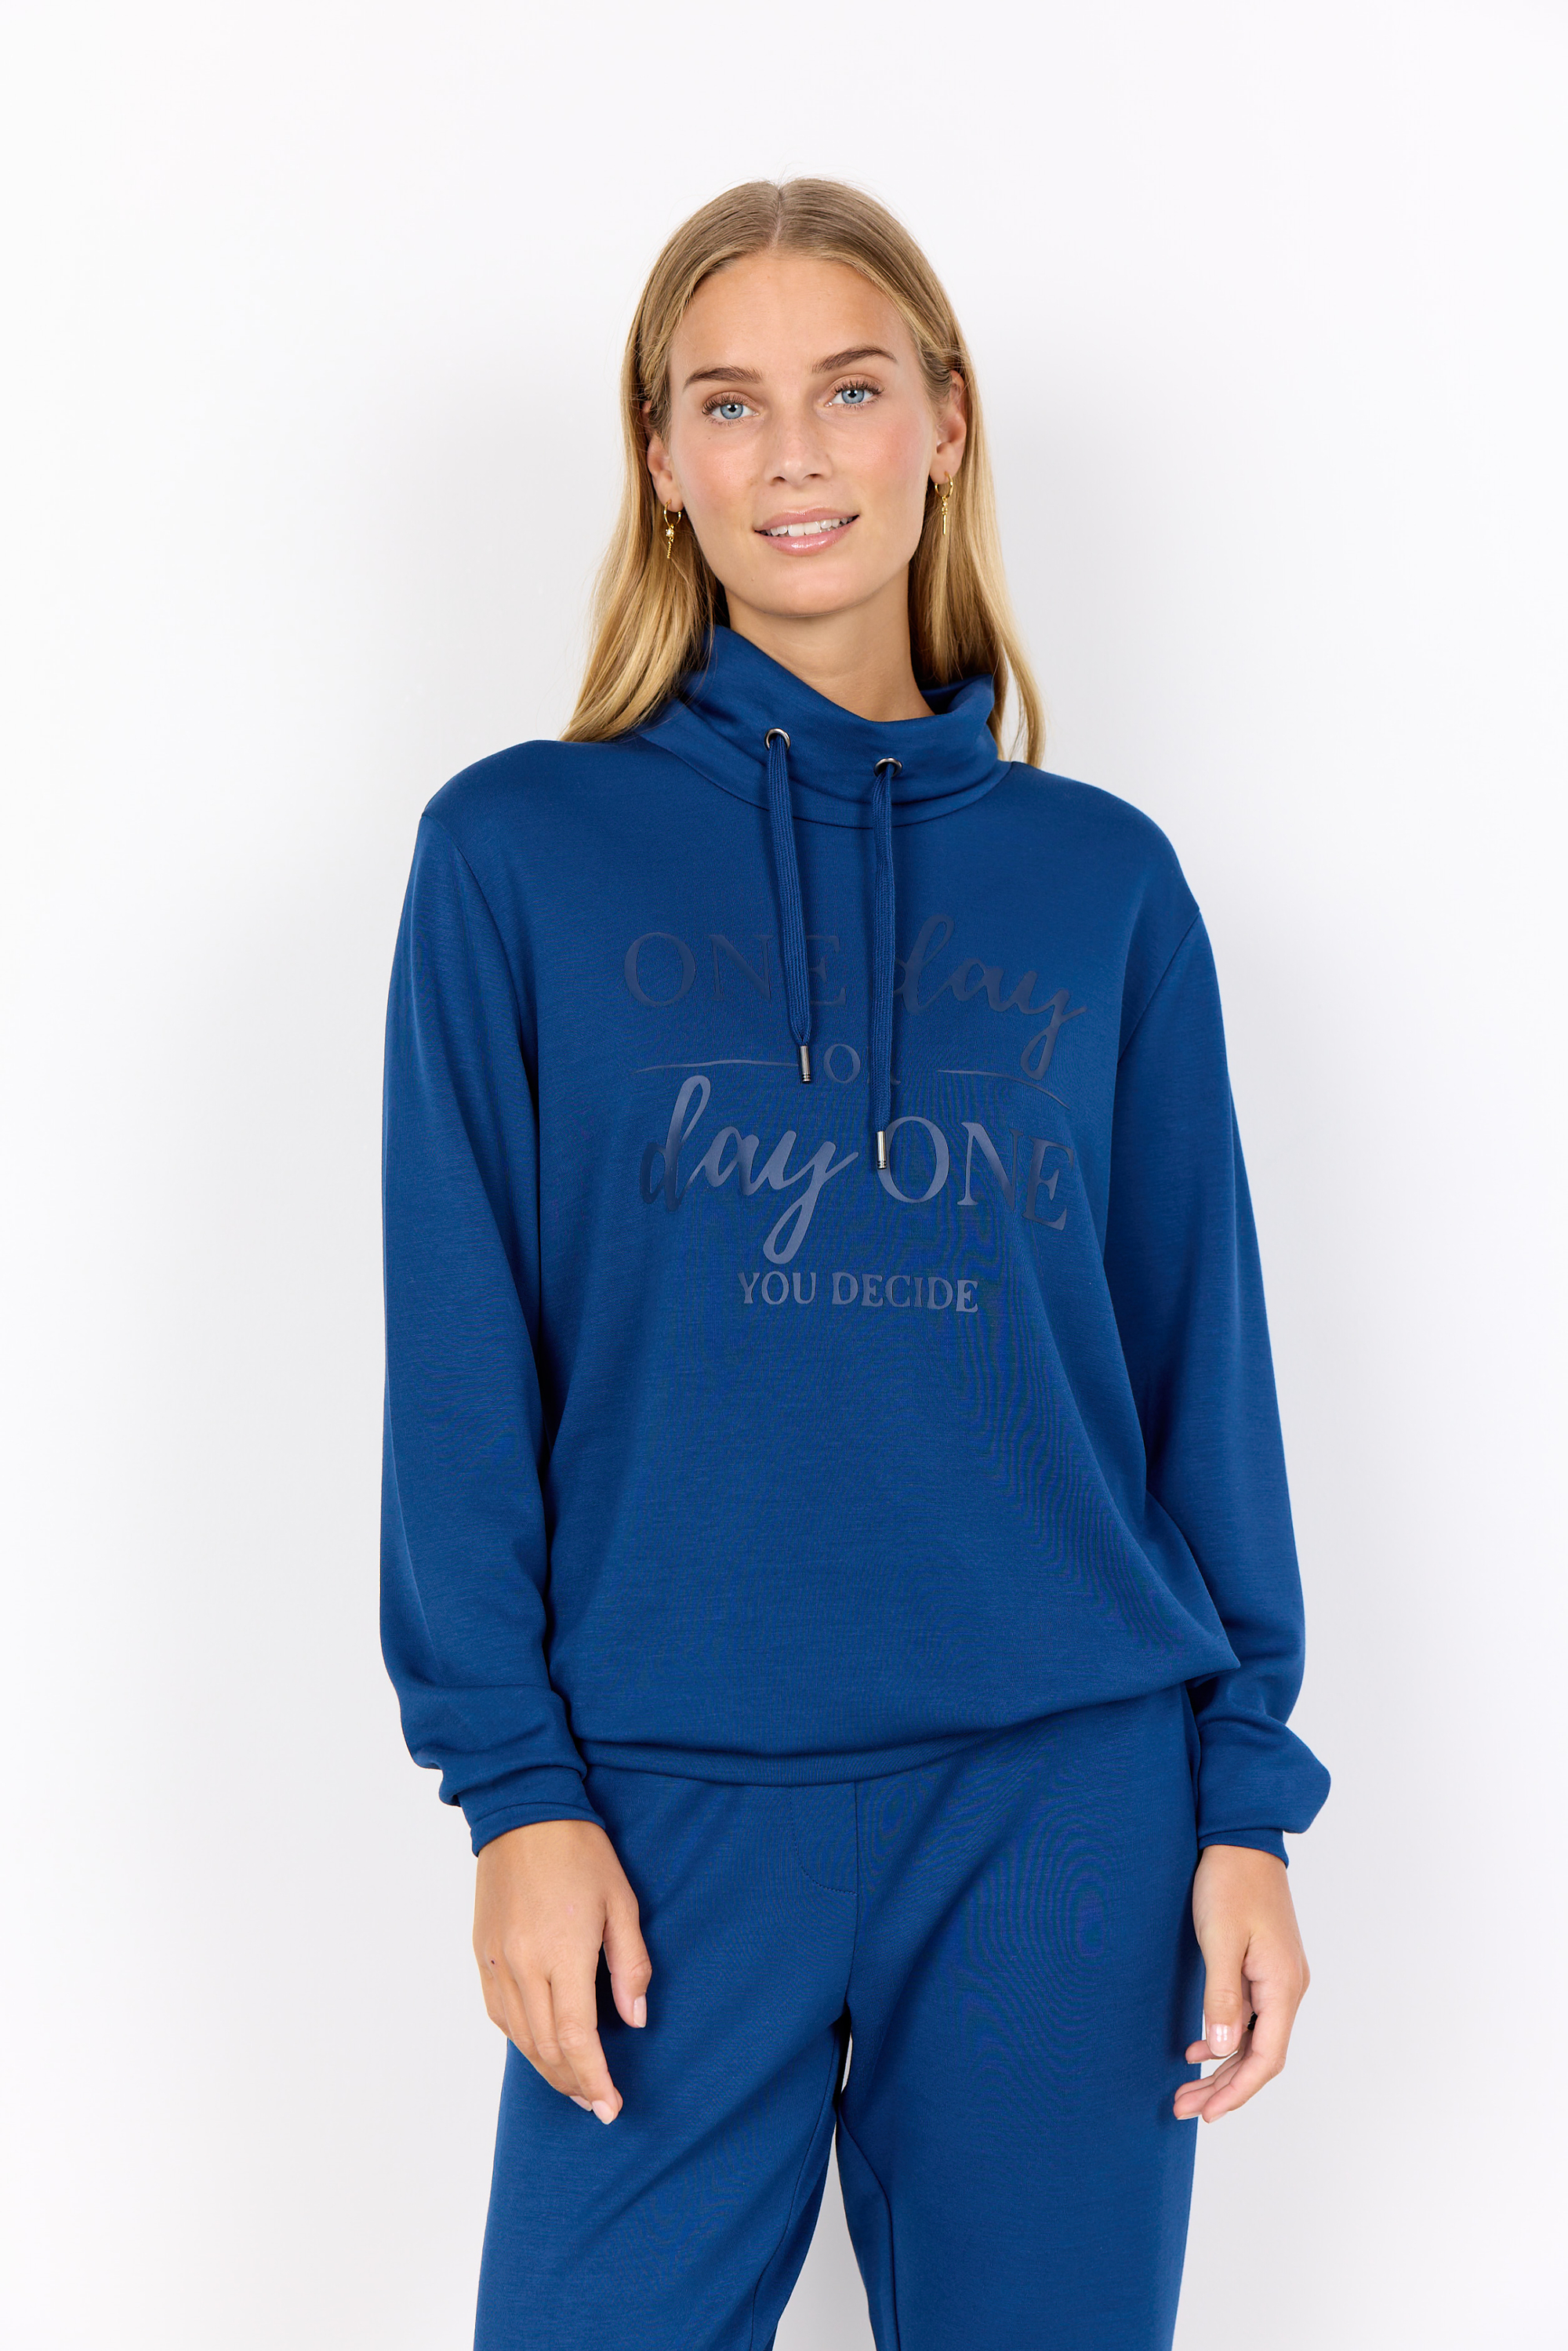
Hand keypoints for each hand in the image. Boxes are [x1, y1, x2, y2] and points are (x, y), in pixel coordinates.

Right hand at [473, 1818, 650, 2122]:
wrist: (524, 1812)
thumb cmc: (580, 1853)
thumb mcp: (622, 1903)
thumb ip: (631, 1965)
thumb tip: (635, 2020)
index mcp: (563, 1954)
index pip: (577, 2039)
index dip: (595, 2080)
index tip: (611, 2107)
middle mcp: (523, 1966)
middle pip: (546, 2048)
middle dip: (574, 2084)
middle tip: (597, 2103)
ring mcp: (497, 1962)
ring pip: (520, 2038)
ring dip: (547, 2069)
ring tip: (574, 2084)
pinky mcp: (482, 1954)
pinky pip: (499, 2014)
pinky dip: (522, 2040)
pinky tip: (541, 2046)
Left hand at [1173, 1843, 1309, 2123]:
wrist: (1241, 1838)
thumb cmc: (1230, 1883)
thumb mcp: (1220, 1940)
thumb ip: (1221, 1997)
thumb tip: (1223, 2050)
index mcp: (1282, 1984)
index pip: (1267, 2056)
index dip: (1238, 2090)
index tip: (1208, 2113)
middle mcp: (1288, 1987)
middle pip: (1260, 2054)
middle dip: (1224, 2086)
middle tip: (1183, 2108)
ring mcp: (1278, 1976)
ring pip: (1254, 2037)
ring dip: (1222, 2065)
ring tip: (1186, 2088)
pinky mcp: (1265, 1965)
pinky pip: (1250, 2015)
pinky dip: (1225, 2036)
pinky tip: (1198, 2047)